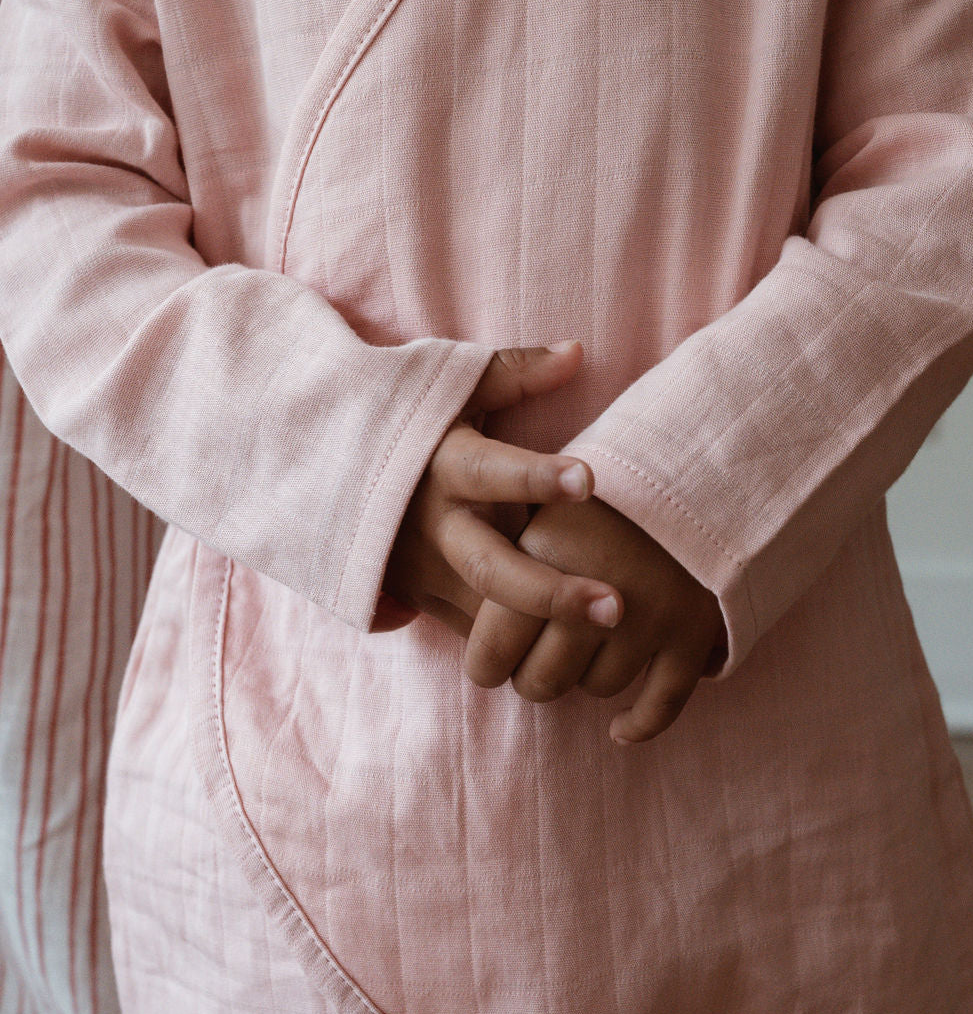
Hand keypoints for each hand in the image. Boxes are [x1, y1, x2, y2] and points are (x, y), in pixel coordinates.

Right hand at [373, 342, 625, 637]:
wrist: (315, 471)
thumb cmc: (401, 421)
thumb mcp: (444, 386)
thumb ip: (511, 372)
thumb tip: (576, 352)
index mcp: (439, 463)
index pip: (490, 470)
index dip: (536, 477)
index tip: (588, 480)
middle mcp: (429, 522)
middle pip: (489, 568)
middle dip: (552, 592)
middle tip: (616, 605)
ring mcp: (420, 569)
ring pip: (483, 614)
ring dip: (542, 635)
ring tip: (610, 645)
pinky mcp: (418, 599)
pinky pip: (473, 629)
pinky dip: (518, 644)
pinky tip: (575, 661)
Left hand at [463, 495, 726, 742]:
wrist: (689, 473)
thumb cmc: (594, 507)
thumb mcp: (537, 518)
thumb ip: (500, 575)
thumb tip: (476, 661)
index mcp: (542, 551)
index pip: (492, 650)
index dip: (486, 665)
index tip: (492, 661)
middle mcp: (594, 587)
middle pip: (542, 681)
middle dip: (535, 676)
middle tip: (543, 652)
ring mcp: (650, 613)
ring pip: (596, 688)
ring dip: (589, 676)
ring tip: (593, 641)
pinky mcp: (693, 631)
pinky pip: (659, 704)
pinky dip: (638, 723)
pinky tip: (618, 728)